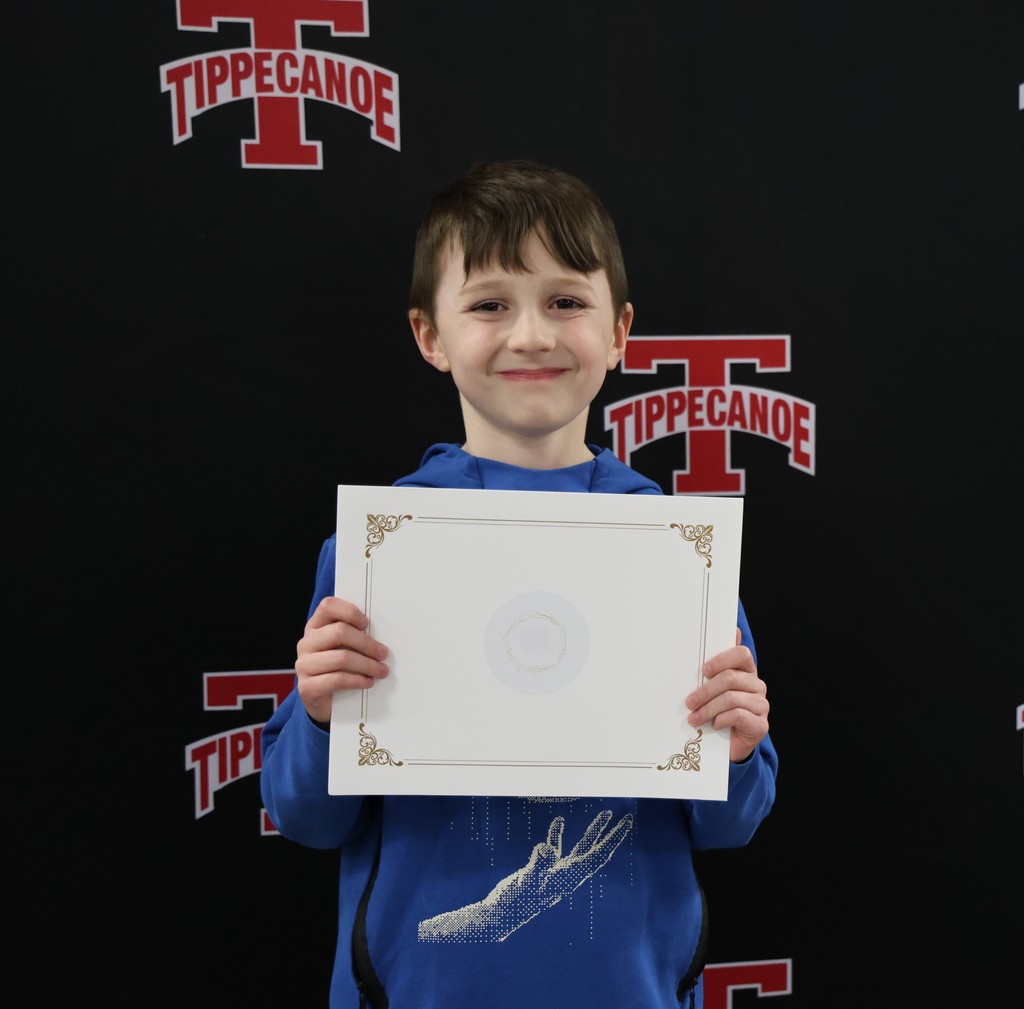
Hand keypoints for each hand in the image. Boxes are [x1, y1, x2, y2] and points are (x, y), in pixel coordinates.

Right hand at [295, 596, 389, 723]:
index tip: (366, 624)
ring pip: (341, 658)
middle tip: (383, 653)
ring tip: (381, 671)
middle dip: (367, 643)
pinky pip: (337, 680)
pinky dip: (358, 680)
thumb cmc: (337, 668)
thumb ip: (353, 635)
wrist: (321, 701)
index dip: (350, 612)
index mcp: (315, 627)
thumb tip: (382, 631)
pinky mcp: (307, 687)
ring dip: (367, 665)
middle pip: (339, 632)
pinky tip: (368, 682)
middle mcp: (306, 643)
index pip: (328, 606)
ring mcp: (304, 665)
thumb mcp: (343, 647)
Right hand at [418, 810, 632, 941]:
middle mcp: (568, 876)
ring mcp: (556, 873)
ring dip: (593, 832)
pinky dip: (558, 834)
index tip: (626, 823)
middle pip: (596, 852)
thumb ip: (538, 865)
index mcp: (569, 879)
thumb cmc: (513, 903)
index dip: (613, 839)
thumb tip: (546, 847)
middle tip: (627, 819)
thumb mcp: (526, 881)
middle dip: (612, 835)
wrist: (499, 916)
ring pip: (581, 848)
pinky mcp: (543, 870)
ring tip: (605, 814)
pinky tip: (558, 821)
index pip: (598, 856)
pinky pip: (556, 849)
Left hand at [685, 628, 768, 762]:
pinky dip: (721, 720)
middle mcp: (757, 685)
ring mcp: (761, 705)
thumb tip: (734, 629)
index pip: (742, 654)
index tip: (703, 671)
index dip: (721, 660)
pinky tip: (714, 725)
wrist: (728, 744)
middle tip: (689, 702)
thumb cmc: (718, 710)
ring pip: (731, 698)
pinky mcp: (761, 724)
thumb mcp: (713, 688)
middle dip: (705, 691)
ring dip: (708, 709)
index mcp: (747, 671)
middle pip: (730, 678)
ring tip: (694, 718)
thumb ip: (717, 664)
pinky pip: (738, 715)